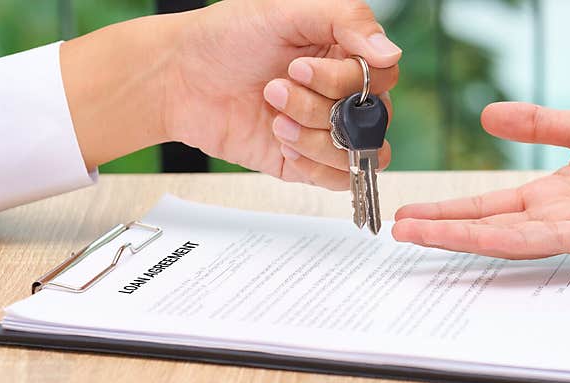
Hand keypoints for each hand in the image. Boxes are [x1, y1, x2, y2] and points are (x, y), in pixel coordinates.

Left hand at [61, 0, 399, 188]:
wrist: (178, 80)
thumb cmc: (225, 39)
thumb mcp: (286, 10)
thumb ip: (348, 21)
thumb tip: (391, 54)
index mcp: (343, 53)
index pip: (381, 77)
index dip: (345, 79)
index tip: (300, 66)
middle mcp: (340, 94)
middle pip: (372, 118)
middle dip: (321, 106)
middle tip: (276, 88)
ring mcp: (325, 130)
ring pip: (358, 151)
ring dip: (312, 135)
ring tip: (274, 115)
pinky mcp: (307, 163)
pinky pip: (338, 179)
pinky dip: (312, 165)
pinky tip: (281, 141)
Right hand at [392, 102, 569, 257]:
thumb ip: (539, 124)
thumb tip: (489, 115)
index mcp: (549, 195)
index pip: (488, 204)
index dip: (449, 209)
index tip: (413, 211)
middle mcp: (552, 217)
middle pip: (485, 226)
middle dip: (441, 229)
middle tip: (398, 231)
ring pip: (502, 238)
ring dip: (458, 239)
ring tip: (417, 236)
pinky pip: (540, 240)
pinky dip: (502, 240)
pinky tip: (471, 239)